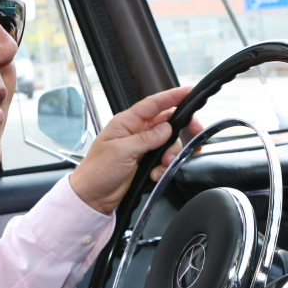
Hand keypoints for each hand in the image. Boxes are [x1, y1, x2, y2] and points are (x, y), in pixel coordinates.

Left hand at [68, 87, 201, 214]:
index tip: (189, 91)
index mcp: (126, 122)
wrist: (93, 196)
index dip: (172, 96)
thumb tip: (166, 129)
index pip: (153, 104)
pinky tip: (155, 173)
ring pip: (168, 143)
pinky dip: (164, 167)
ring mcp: (142, 147)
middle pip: (167, 122)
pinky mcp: (145, 162)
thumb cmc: (97, 171)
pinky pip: (164, 159)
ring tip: (163, 163)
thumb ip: (145, 139)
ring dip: (171, 153)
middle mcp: (136, 131)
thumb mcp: (121, 151)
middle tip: (195, 131)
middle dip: (181, 128)